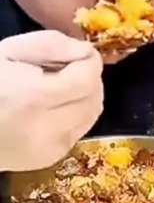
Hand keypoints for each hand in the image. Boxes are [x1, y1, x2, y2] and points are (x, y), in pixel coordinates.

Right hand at [0, 31, 103, 170]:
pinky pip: (80, 129)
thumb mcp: (10, 49)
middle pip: (95, 97)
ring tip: (61, 88)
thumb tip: (87, 52)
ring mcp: (50, 148)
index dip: (90, 61)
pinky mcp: (51, 158)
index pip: (87, 78)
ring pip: (92, 114)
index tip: (80, 54)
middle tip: (67, 69)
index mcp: (32, 97)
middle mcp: (46, 128)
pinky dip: (75, 114)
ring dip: (86, 96)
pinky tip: (53, 108)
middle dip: (89, 78)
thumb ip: (51, 44)